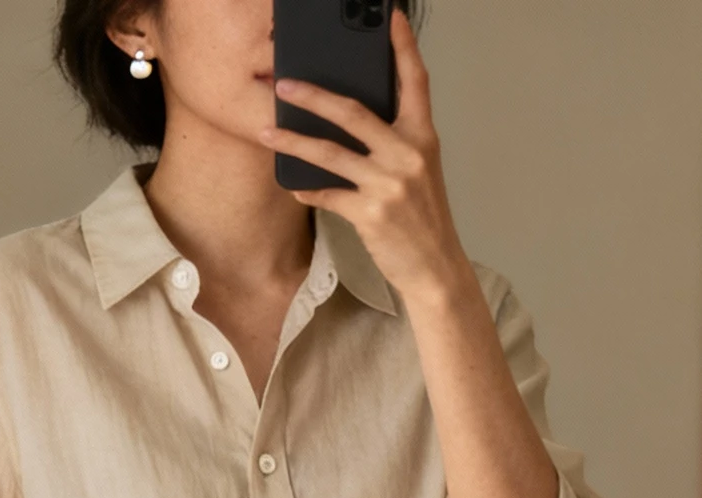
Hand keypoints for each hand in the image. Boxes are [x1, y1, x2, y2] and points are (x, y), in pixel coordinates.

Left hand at [264, 11, 470, 314]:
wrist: (434, 268)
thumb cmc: (423, 218)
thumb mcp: (419, 170)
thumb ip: (394, 142)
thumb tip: (352, 121)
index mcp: (422, 137)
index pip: (415, 81)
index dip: (403, 47)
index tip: (391, 18)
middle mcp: (407, 155)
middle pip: (354, 112)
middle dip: (314, 95)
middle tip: (284, 83)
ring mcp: (388, 184)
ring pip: (331, 153)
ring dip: (294, 140)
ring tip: (266, 130)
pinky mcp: (370, 213)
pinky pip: (328, 195)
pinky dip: (309, 190)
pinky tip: (293, 185)